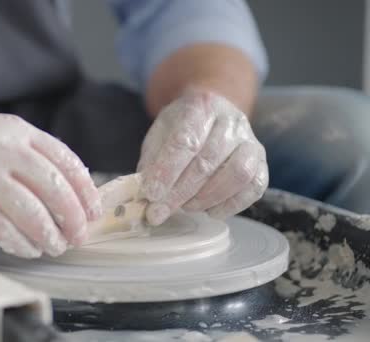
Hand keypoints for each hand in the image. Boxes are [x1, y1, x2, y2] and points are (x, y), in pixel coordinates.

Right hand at [0, 110, 100, 257]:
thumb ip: (28, 152)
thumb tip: (66, 187)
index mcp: (15, 130)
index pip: (64, 160)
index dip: (85, 190)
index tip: (93, 210)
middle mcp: (2, 151)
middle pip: (54, 189)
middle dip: (73, 218)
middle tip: (79, 235)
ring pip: (31, 213)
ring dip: (50, 235)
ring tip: (56, 245)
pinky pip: (2, 230)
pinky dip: (21, 243)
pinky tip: (29, 248)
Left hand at [138, 89, 267, 224]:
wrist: (212, 114)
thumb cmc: (181, 128)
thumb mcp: (159, 135)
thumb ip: (151, 162)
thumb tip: (144, 194)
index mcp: (201, 106)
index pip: (185, 140)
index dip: (166, 170)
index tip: (151, 193)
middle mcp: (231, 120)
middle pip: (208, 160)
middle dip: (180, 192)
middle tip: (160, 211)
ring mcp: (251, 140)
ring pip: (237, 173)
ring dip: (208, 197)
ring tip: (186, 207)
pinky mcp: (262, 161)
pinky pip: (255, 186)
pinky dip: (232, 204)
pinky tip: (211, 211)